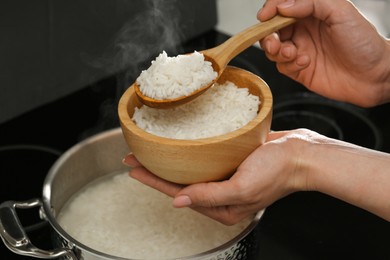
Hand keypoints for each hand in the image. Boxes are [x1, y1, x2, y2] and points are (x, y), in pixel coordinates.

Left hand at [124, 130, 312, 224]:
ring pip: (189, 171)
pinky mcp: (231, 162)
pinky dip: (187, 154)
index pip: (178, 194)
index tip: (133, 169)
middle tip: (133, 158)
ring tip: (149, 151)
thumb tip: (178, 201)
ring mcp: (225, 178)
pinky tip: (178, 146)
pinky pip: (204, 160)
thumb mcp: (243, 188)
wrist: (302, 154)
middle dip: (155, 171)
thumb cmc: (278, 172)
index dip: (154, 182)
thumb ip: (210, 196)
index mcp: (222, 207)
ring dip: (169, 160)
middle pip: (180, 183)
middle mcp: (221, 195)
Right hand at [258, 0, 389, 106]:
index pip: (283, 7)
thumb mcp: (340, 12)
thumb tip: (283, 6)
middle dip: (268, 35)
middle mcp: (304, 31)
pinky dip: (289, 64)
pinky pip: (282, 67)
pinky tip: (306, 62)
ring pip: (273, 49)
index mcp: (312, 13)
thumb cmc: (364, 42)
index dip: (271, 10)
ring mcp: (300, 51)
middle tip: (274, 42)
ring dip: (277, 51)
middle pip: (273, 30)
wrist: (375, 76)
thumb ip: (311, 3)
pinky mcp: (300, 71)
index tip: (264, 16)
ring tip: (291, 53)